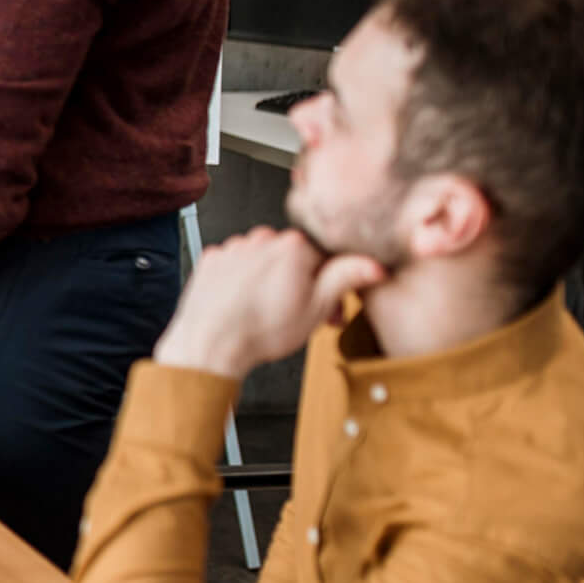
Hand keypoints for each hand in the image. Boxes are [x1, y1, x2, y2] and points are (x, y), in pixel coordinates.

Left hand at [152, 228, 384, 381]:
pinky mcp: (213, 258)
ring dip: (272, 281)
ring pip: (264, 261)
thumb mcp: (317, 309)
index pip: (325, 259)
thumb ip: (345, 278)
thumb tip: (373, 265)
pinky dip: (244, 281)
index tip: (330, 309)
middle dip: (302, 284)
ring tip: (269, 312)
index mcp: (293, 246)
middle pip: (294, 258)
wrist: (210, 344)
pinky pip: (237, 265)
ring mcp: (234, 247)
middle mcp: (262, 238)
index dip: (331, 288)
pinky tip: (246, 303)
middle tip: (300, 315)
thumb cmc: (260, 331)